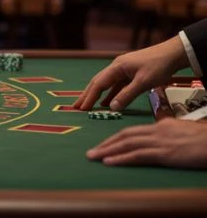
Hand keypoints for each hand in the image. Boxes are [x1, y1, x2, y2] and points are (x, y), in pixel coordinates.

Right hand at [73, 37, 189, 110]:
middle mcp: (116, 67)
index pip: (98, 84)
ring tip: (87, 106)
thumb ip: (127, 95)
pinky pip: (115, 85)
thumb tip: (112, 108)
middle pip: (97, 82)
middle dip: (86, 95)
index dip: (89, 97)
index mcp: (117, 67)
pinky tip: (107, 102)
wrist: (172, 54)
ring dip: (96, 95)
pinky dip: (109, 94)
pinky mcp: (130, 73)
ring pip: (106, 84)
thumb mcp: (143, 82)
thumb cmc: (158, 66)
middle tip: (76, 107)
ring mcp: (123, 69)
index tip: (81, 108)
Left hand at [87, 119, 206, 168]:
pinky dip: (121, 158)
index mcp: (160, 125)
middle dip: (106, 144)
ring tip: (93, 157)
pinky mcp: (165, 154)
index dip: (115, 138)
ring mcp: (160, 142)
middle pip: (124, 135)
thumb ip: (168, 131)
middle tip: (91, 152)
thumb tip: (159, 133)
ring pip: (127, 144)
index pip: (132, 131)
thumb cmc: (204, 139)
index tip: (104, 144)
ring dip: (107, 151)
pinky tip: (109, 162)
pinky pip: (137, 155)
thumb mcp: (182, 131)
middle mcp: (156, 131)